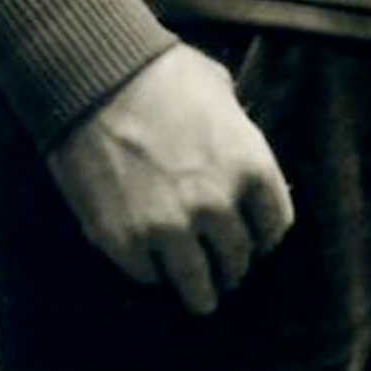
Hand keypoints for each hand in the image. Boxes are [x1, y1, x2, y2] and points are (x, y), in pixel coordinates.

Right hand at [46, 43, 293, 314]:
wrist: (94, 79)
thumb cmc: (161, 73)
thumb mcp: (220, 92)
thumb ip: (237, 131)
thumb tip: (239, 147)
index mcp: (251, 166)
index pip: (275, 225)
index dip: (263, 233)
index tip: (253, 238)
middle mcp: (219, 206)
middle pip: (238, 260)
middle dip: (232, 265)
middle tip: (224, 269)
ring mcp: (172, 229)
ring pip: (198, 287)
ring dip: (201, 293)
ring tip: (200, 297)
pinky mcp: (126, 243)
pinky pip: (149, 277)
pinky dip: (152, 272)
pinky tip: (151, 263)